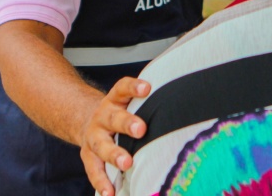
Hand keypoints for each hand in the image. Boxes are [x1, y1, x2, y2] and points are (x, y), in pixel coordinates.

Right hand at [81, 77, 150, 195]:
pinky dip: (102, 182)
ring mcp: (94, 136)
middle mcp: (102, 116)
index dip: (134, 87)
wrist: (89, 122)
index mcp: (115, 100)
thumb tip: (183, 106)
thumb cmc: (121, 113)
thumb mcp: (129, 102)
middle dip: (127, 123)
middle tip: (141, 129)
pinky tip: (111, 193)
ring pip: (102, 145)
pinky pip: (94, 170)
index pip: (123, 88)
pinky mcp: (88, 156)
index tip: (148, 88)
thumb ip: (149, 103)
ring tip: (127, 163)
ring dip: (114, 154)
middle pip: (113, 118)